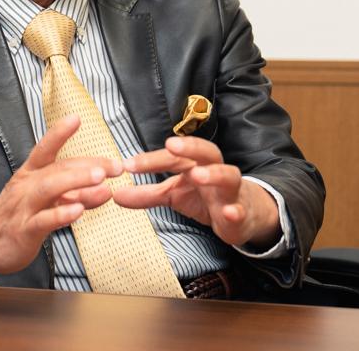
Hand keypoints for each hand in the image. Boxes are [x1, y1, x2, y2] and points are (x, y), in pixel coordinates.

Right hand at [0, 115, 120, 278]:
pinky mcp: (25, 231)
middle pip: (57, 168)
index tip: (76, 118)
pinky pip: (44, 220)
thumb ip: (77, 194)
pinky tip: (78, 210)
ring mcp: (24, 207)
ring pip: (49, 188)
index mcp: (31, 174)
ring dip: (76, 181)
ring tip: (100, 179)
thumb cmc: (19, 217)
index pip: (46, 149)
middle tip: (115, 165)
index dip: (59, 133)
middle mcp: (27, 186)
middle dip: (87, 165)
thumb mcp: (48, 201)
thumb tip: (106, 187)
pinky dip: (61, 214)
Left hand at [112, 136, 280, 249]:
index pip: (174, 156)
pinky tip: (229, 213)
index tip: (128, 165)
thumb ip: (146, 194)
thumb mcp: (173, 195)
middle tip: (171, 146)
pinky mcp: (240, 212)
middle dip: (190, 147)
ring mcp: (229, 191)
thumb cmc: (205, 197)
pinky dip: (236, 210)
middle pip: (206, 151)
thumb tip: (116, 194)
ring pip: (228, 175)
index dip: (152, 159)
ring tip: (198, 176)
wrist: (242, 213)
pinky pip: (240, 209)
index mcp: (195, 164)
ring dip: (214, 174)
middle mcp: (214, 171)